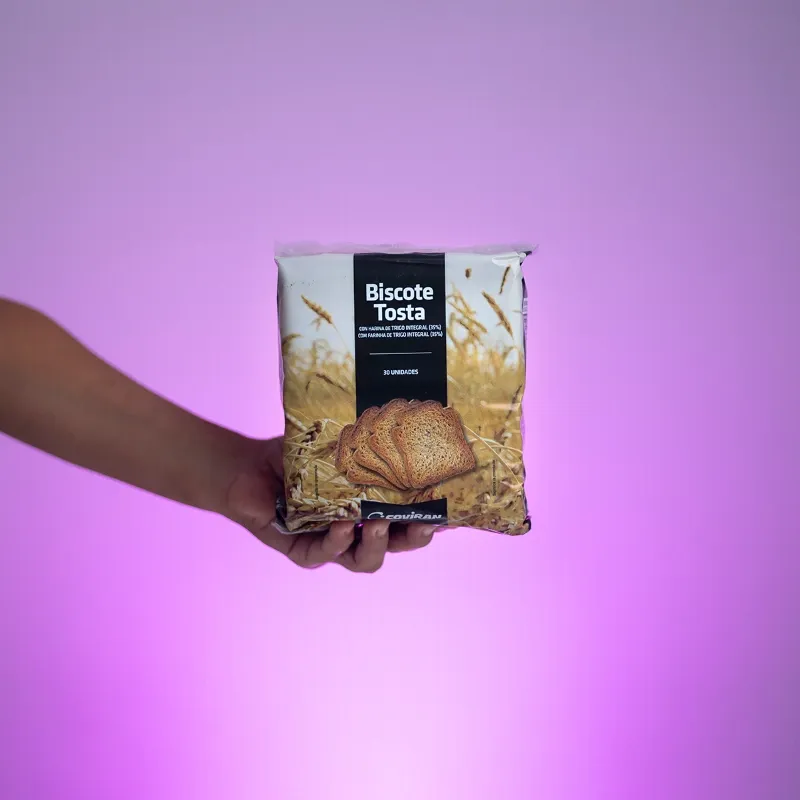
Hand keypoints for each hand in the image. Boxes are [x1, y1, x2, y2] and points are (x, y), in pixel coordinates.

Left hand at [224, 437, 436, 571]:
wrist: (249, 468)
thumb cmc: (298, 455)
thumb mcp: (337, 443)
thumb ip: (365, 439)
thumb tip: (403, 412)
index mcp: (373, 507)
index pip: (411, 519)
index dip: (434, 521)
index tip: (455, 513)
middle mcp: (358, 531)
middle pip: (397, 545)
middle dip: (414, 537)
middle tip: (424, 522)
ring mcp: (332, 544)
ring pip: (365, 560)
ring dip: (377, 545)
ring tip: (378, 524)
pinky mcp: (302, 550)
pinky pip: (323, 554)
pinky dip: (335, 541)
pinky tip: (342, 525)